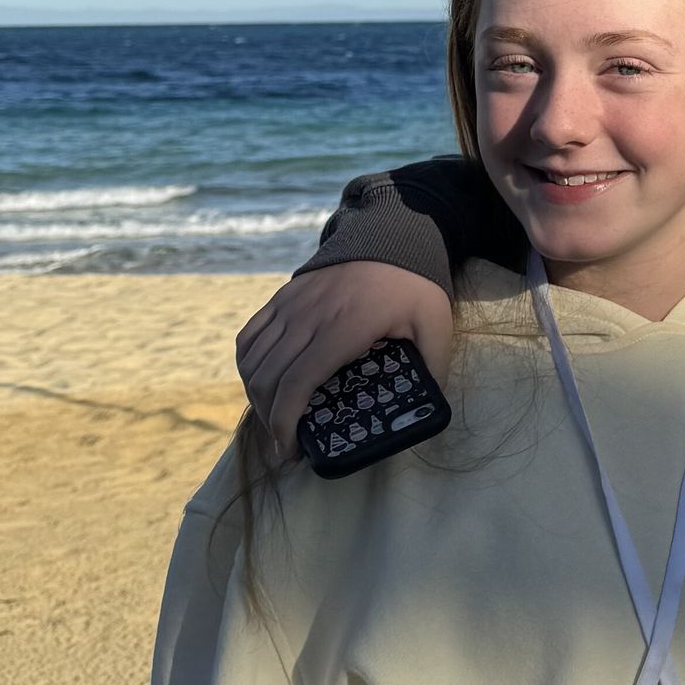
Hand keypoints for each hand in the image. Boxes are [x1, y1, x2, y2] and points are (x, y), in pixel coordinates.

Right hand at [234, 263, 453, 459]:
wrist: (392, 235)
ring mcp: (290, 304)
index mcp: (344, 328)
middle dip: (269, 420)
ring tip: (274, 421)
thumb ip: (432, 368)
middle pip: (268, 377)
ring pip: (252, 359)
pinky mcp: (282, 297)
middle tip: (286, 445)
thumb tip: (427, 409)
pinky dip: (247, 367)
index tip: (290, 450)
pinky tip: (261, 386)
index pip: (297, 382)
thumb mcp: (436, 326)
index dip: (285, 422)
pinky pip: (249, 337)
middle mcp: (308, 316)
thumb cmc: (415, 286)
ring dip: (256, 397)